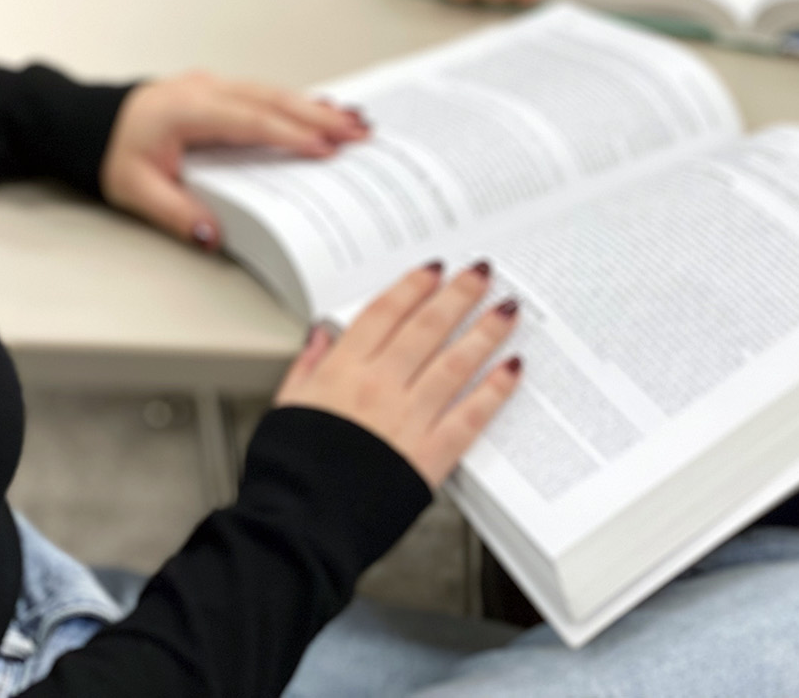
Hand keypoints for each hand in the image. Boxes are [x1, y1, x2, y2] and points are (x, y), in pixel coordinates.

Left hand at [100, 73, 367, 246]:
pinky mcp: (215, 91)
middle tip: (358, 134)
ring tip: (353, 122)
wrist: (84, 122)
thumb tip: (212, 235)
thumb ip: (175, 212)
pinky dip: (294, 103)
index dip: (290, 135)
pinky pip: (263, 94)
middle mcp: (205, 91)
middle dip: (319, 117)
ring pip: (272, 92)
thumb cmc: (110, 151)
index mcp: (188, 111)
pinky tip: (319, 111)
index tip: (324, 149)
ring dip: (313, 107)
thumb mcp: (134, 190)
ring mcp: (212, 86)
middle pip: (272, 100)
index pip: (250, 121)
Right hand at [275, 261, 523, 487]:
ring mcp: (408, 418)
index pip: (384, 313)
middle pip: (427, 327)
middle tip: (481, 274)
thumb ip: (307, 367)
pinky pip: (471, 414)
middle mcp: (379, 386)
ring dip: (485, 330)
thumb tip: (321, 335)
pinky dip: (495, 389)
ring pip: (455, 361)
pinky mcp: (431, 454)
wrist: (300, 527)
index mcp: (342, 371)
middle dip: (459, 294)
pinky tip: (512, 368)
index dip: (412, 286)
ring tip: (507, 309)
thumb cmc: (289, 474)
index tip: (433, 271)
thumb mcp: (286, 408)